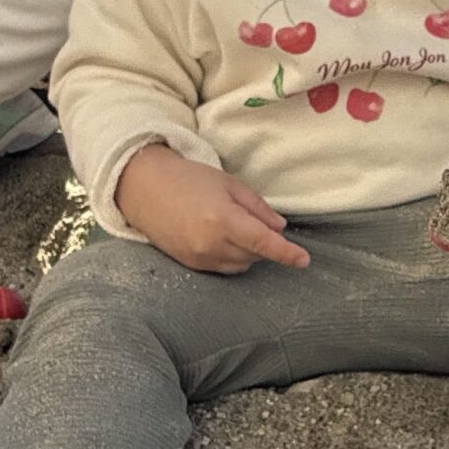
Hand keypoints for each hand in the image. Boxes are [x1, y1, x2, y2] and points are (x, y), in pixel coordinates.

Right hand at [115, 144, 310, 274]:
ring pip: (240, 265)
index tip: (303, 260)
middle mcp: (211, 244)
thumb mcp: (228, 184)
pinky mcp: (190, 265)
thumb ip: (257, 207)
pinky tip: (222, 238)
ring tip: (234, 227)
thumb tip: (279, 227)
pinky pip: (223, 268)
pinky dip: (231, 257)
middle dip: (263, 244)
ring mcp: (199, 258)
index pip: (264, 243)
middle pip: (254, 256)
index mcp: (223, 220)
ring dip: (248, 252)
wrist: (144, 189)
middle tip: (255, 222)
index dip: (286, 253)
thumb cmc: (188, 179)